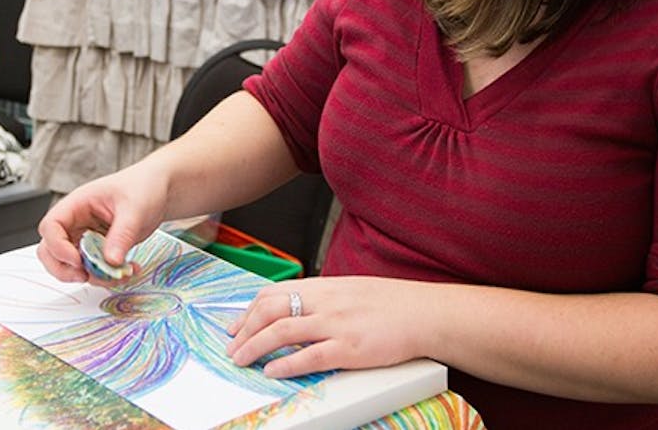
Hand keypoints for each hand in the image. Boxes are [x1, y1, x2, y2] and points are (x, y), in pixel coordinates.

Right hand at [35, 164, 168, 282]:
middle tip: (86, 276)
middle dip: (64, 269)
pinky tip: (128, 270)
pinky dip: (106, 276)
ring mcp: (86, 236)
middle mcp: (76, 221)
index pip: (51, 226)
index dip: (58, 247)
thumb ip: (121, 235)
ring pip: (70, 265)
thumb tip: (110, 261)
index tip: (77, 260)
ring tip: (117, 275)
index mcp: (77, 204)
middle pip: (50, 251)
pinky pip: (92, 268)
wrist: (160, 190)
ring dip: (90, 276)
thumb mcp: (134, 209)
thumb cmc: (143, 187)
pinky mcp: (98, 249)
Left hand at [225, 277, 426, 376]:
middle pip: (270, 309)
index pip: (274, 293)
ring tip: (241, 360)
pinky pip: (309, 355)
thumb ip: (324, 300)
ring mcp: (336, 323)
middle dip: (244, 329)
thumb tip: (299, 311)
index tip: (236, 326)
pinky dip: (286, 363)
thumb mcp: (351, 291)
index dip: (248, 310)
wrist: (425, 313)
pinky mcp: (349, 347)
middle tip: (232, 347)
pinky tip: (272, 371)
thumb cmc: (392, 305)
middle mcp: (325, 301)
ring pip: (282, 330)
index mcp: (324, 286)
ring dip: (255, 346)